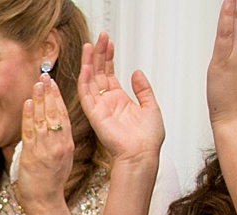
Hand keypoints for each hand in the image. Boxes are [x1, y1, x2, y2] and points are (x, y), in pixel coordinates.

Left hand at [17, 78, 76, 212]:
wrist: (45, 203)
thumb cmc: (50, 184)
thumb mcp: (61, 159)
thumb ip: (57, 142)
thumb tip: (52, 127)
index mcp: (66, 144)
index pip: (63, 115)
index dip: (58, 98)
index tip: (53, 83)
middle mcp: (58, 145)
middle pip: (55, 113)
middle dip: (50, 93)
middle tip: (45, 76)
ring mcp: (46, 150)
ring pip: (43, 120)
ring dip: (40, 100)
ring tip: (37, 84)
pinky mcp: (32, 157)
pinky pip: (30, 133)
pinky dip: (29, 117)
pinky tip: (28, 104)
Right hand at [79, 36, 164, 166]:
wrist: (142, 154)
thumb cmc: (147, 138)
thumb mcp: (151, 106)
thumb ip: (143, 89)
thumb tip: (137, 72)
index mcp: (120, 101)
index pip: (109, 75)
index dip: (109, 58)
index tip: (109, 43)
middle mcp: (107, 103)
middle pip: (99, 74)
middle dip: (99, 55)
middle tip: (100, 38)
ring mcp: (99, 108)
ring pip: (90, 81)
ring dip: (90, 63)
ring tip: (91, 45)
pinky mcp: (94, 114)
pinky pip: (86, 94)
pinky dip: (85, 79)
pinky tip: (87, 65)